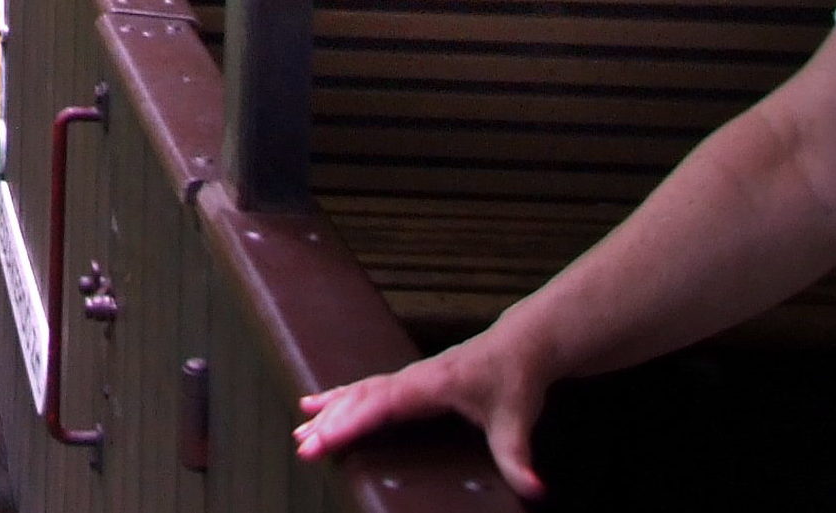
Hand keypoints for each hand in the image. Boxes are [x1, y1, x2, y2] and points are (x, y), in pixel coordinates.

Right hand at [294, 326, 553, 498]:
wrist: (522, 345)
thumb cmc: (516, 378)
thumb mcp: (519, 421)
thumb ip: (518, 458)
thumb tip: (534, 490)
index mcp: (430, 384)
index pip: (382, 404)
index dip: (352, 422)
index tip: (325, 439)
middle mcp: (412, 377)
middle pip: (362, 399)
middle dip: (331, 423)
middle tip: (303, 446)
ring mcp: (408, 377)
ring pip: (360, 392)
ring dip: (330, 410)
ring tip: (300, 429)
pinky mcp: (409, 381)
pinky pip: (366, 388)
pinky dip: (340, 397)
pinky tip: (318, 405)